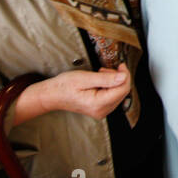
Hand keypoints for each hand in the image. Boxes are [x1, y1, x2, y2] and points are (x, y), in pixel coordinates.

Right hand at [13, 65, 130, 123]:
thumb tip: (123, 77)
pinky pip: (112, 97)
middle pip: (122, 92)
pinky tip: (100, 82)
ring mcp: (101, 112)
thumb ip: (105, 78)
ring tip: (99, 74)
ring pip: (118, 94)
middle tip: (104, 69)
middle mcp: (102, 111)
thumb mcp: (84, 78)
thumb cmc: (64, 86)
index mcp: (98, 104)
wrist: (52, 95)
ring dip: (114, 81)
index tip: (121, 65)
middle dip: (118, 78)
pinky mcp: (100, 109)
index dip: (125, 75)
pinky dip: (109, 86)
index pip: (122, 89)